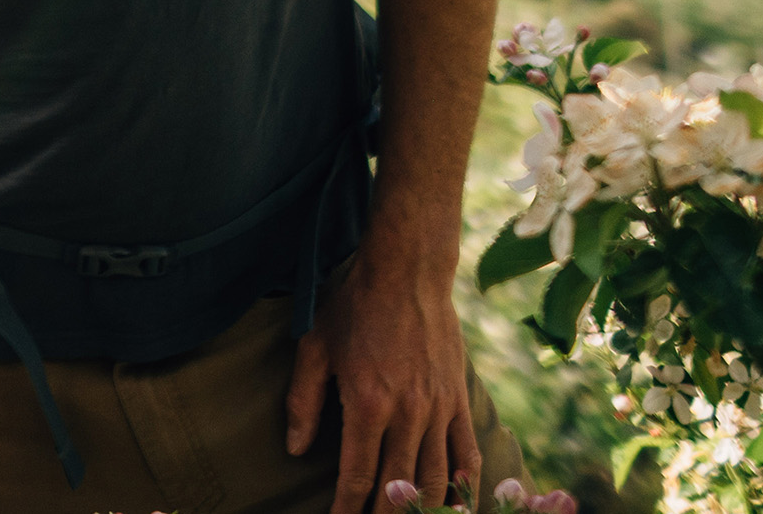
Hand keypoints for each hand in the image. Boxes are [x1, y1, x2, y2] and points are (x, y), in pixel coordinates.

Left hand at [287, 247, 477, 513]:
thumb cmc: (354, 307)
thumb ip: (303, 401)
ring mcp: (438, 409)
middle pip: (398, 487)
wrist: (407, 272)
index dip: (347, 508)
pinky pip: (467, 452)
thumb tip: (295, 448)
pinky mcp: (459, 399)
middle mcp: (407, 413)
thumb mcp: (315, 347)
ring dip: (424, 508)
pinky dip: (465, 484)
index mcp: (367, 404)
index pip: (358, 476)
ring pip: (436, 479)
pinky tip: (458, 502)